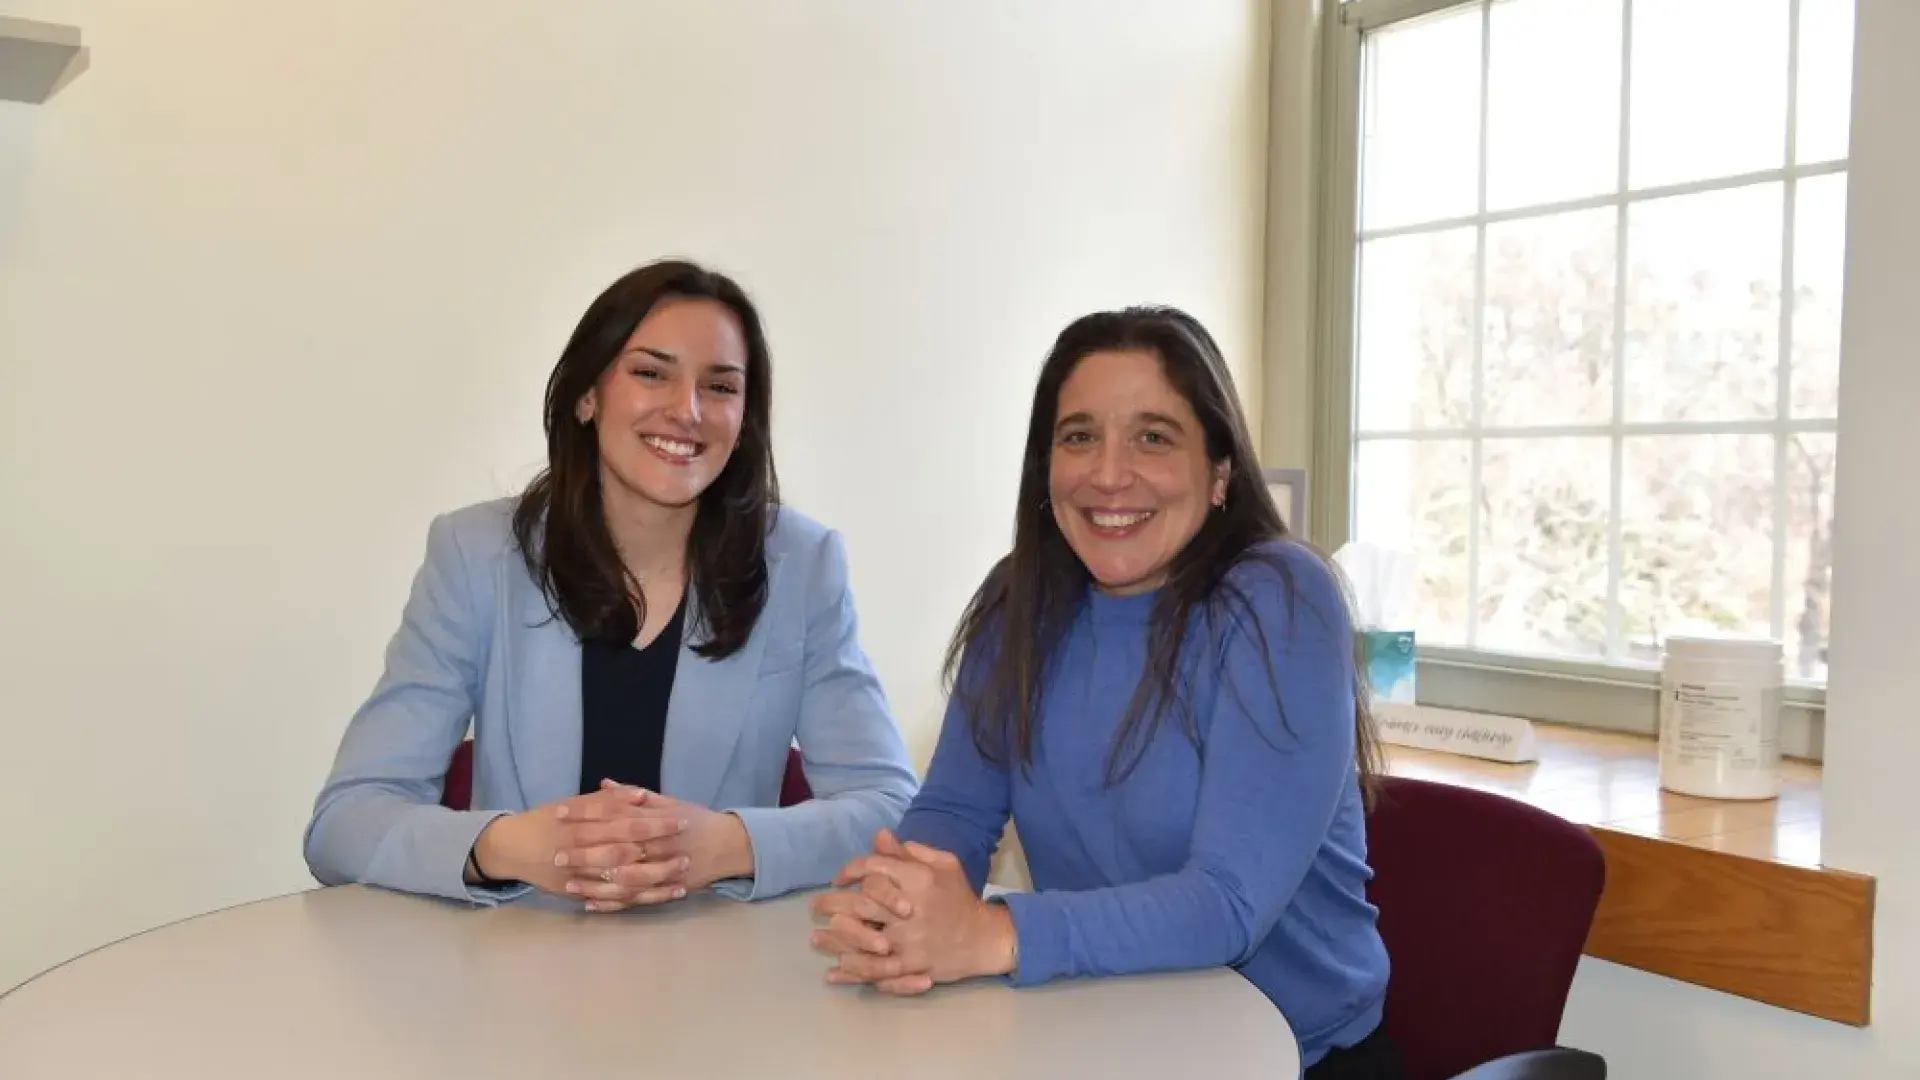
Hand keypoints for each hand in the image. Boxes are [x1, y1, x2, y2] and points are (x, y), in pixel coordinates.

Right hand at [469, 786, 686, 908]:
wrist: (512, 848)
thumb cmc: (547, 820)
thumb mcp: (573, 804)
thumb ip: (607, 800)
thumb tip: (641, 794)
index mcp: (583, 825)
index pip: (625, 823)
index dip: (654, 822)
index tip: (681, 818)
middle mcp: (581, 852)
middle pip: (627, 854)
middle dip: (659, 855)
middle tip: (687, 851)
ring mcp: (580, 877)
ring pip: (622, 882)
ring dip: (654, 881)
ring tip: (682, 877)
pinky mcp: (579, 894)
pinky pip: (612, 900)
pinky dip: (636, 899)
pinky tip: (659, 896)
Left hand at [559, 781, 754, 908]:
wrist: (728, 846)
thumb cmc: (696, 820)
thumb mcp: (669, 802)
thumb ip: (634, 796)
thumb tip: (603, 784)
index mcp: (656, 821)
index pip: (614, 815)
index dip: (585, 814)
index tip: (560, 813)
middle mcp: (658, 846)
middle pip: (615, 850)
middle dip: (584, 853)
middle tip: (556, 854)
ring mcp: (661, 871)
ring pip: (623, 881)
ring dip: (594, 883)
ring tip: (567, 883)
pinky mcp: (664, 890)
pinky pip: (634, 901)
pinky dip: (611, 904)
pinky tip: (589, 904)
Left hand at [810, 830, 1015, 994]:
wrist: (984, 937)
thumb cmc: (959, 897)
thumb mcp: (943, 864)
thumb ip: (910, 851)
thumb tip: (880, 835)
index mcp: (918, 879)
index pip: (874, 868)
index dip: (851, 870)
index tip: (839, 878)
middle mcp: (911, 907)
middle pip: (861, 904)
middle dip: (832, 905)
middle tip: (815, 908)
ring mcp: (910, 939)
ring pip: (862, 939)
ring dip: (835, 940)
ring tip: (816, 939)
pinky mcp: (912, 965)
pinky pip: (876, 969)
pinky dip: (853, 971)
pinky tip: (834, 972)